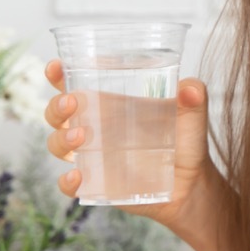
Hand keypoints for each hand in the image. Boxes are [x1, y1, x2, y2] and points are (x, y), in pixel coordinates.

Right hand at [43, 60, 216, 231]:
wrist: (191, 183)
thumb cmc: (185, 140)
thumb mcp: (192, 114)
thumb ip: (194, 95)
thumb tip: (190, 89)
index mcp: (108, 104)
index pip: (74, 83)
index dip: (58, 74)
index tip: (56, 66)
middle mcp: (93, 127)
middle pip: (57, 113)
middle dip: (56, 106)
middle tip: (73, 102)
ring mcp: (92, 157)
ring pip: (57, 144)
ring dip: (62, 139)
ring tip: (82, 137)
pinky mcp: (96, 184)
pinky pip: (70, 183)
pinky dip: (68, 181)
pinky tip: (78, 176)